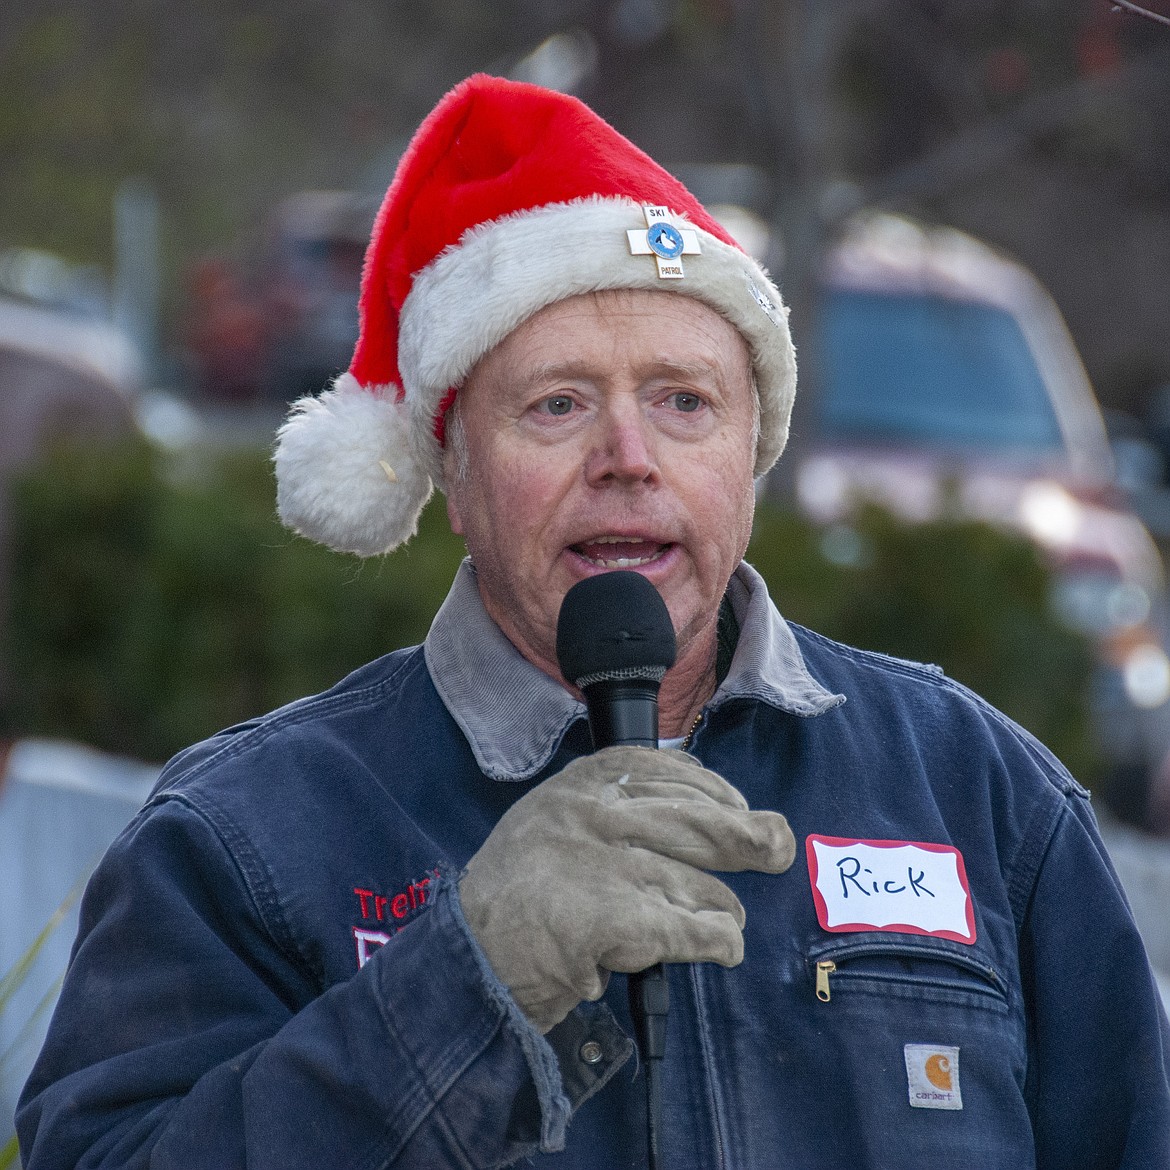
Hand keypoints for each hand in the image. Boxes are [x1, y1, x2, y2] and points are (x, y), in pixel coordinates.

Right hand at [459, 745, 794, 1031]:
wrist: (474, 957)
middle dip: (749, 835)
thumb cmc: (517, 892)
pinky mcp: (623, 919)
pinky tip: (724, 948)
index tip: (737, 804)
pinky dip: (720, 942)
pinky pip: (697, 929)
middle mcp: (599, 815)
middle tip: (777, 847)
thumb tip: (701, 802)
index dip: (714, 789)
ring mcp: (611, 865)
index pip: (668, 771)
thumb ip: (613, 804)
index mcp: (583, 783)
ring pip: (701, 882)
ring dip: (723, 906)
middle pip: (699, 820)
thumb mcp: (552, 819)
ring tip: (724, 920)